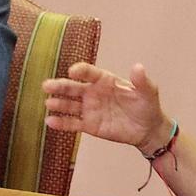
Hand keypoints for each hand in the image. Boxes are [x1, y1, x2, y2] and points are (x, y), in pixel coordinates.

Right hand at [43, 61, 170, 151]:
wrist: (147, 129)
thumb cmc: (147, 105)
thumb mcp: (148, 91)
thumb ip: (141, 81)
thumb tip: (138, 66)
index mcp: (105, 80)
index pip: (89, 73)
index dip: (81, 71)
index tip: (73, 71)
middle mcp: (93, 92)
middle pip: (74, 87)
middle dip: (60, 86)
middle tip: (47, 85)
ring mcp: (90, 109)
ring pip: (70, 105)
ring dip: (58, 103)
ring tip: (48, 103)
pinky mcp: (89, 125)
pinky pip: (73, 123)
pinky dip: (61, 123)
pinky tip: (50, 121)